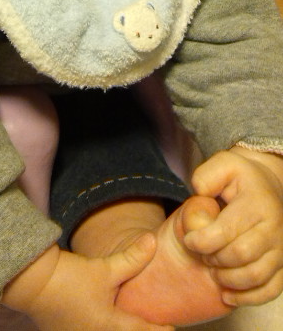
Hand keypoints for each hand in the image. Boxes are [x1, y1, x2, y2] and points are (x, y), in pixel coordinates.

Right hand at [2, 236, 173, 330]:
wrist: (33, 283)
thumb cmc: (71, 278)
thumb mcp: (104, 269)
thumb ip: (132, 258)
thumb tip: (154, 240)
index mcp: (110, 325)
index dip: (159, 330)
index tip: (173, 328)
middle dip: (139, 330)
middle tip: (155, 325)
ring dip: (120, 328)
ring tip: (131, 321)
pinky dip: (103, 328)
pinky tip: (104, 320)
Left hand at [184, 147, 282, 306]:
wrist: (269, 185)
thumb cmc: (241, 178)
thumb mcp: (223, 164)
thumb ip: (206, 176)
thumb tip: (199, 194)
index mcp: (257, 204)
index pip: (227, 231)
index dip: (202, 241)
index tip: (189, 240)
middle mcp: (275, 228)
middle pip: (241, 255)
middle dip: (214, 259)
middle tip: (202, 254)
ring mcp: (282, 249)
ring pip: (255, 276)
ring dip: (228, 279)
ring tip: (213, 269)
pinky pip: (271, 290)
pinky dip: (248, 298)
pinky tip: (227, 294)